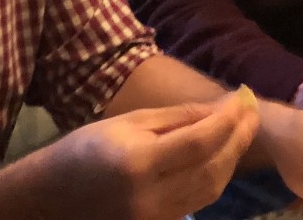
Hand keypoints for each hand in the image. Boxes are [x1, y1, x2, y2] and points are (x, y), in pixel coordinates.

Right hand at [49, 91, 258, 219]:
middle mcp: (151, 197)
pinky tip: (222, 153)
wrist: (50, 199)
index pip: (201, 141)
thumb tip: (220, 108)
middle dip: (239, 136)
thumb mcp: (128, 122)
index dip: (229, 118)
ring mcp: (155, 218)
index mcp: (139, 163)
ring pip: (212, 189)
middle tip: (252, 110)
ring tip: (243, 128)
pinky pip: (198, 201)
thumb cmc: (85, 149)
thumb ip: (176, 118)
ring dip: (232, 157)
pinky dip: (216, 176)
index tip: (243, 96)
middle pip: (213, 168)